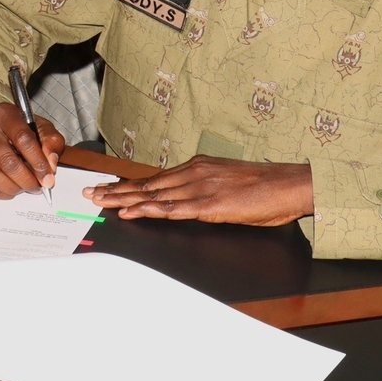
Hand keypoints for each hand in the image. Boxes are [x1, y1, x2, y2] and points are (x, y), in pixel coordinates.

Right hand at [0, 101, 65, 198]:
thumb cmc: (10, 125)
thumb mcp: (36, 123)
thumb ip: (50, 141)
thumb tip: (51, 165)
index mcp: (5, 115)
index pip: (23, 139)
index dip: (38, 161)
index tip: (48, 176)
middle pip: (8, 161)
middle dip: (28, 180)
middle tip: (39, 186)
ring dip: (15, 187)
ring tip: (26, 187)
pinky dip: (3, 193)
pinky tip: (12, 188)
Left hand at [84, 158, 314, 226]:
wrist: (291, 185)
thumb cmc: (265, 188)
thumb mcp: (228, 182)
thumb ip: (204, 188)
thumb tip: (186, 198)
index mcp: (197, 167)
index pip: (154, 178)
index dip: (128, 184)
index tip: (106, 187)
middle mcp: (194, 173)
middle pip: (146, 184)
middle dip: (116, 190)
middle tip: (90, 193)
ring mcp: (200, 188)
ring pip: (153, 195)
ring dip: (123, 200)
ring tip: (100, 203)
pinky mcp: (210, 205)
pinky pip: (173, 209)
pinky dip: (148, 210)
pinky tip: (131, 212)